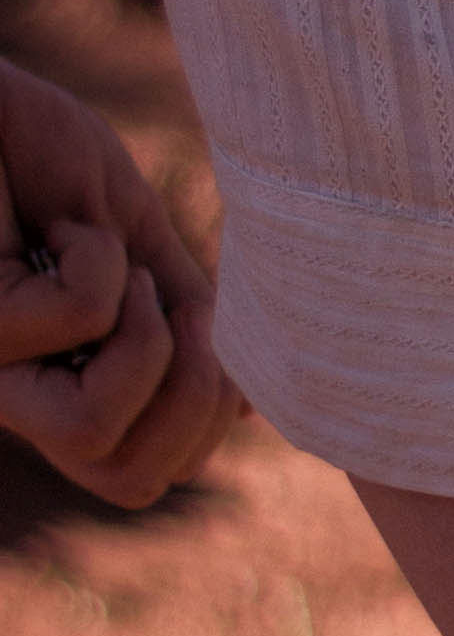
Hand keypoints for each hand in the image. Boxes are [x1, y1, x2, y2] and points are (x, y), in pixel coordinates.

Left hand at [0, 56, 239, 509]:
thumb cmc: (38, 154)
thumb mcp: (139, 242)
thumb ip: (185, 314)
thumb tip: (249, 407)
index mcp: (61, 385)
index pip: (141, 476)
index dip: (205, 424)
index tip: (213, 328)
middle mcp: (18, 395)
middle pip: (127, 481)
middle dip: (195, 405)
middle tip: (190, 315)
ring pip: (92, 432)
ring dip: (147, 343)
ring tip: (127, 270)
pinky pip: (79, 320)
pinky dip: (102, 260)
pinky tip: (64, 222)